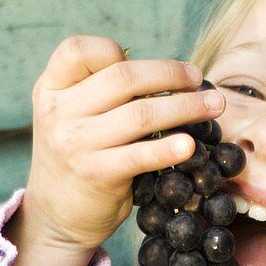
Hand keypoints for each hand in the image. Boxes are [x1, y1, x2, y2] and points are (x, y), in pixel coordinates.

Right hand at [21, 35, 225, 252]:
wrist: (55, 216)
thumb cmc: (79, 152)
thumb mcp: (72, 113)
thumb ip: (102, 88)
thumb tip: (168, 71)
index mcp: (51, 88)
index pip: (78, 50)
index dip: (114, 49)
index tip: (149, 65)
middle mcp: (58, 112)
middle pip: (123, 77)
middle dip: (170, 74)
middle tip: (199, 80)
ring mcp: (74, 144)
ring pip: (140, 114)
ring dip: (186, 107)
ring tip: (214, 106)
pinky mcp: (95, 174)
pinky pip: (140, 155)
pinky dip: (169, 148)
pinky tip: (191, 145)